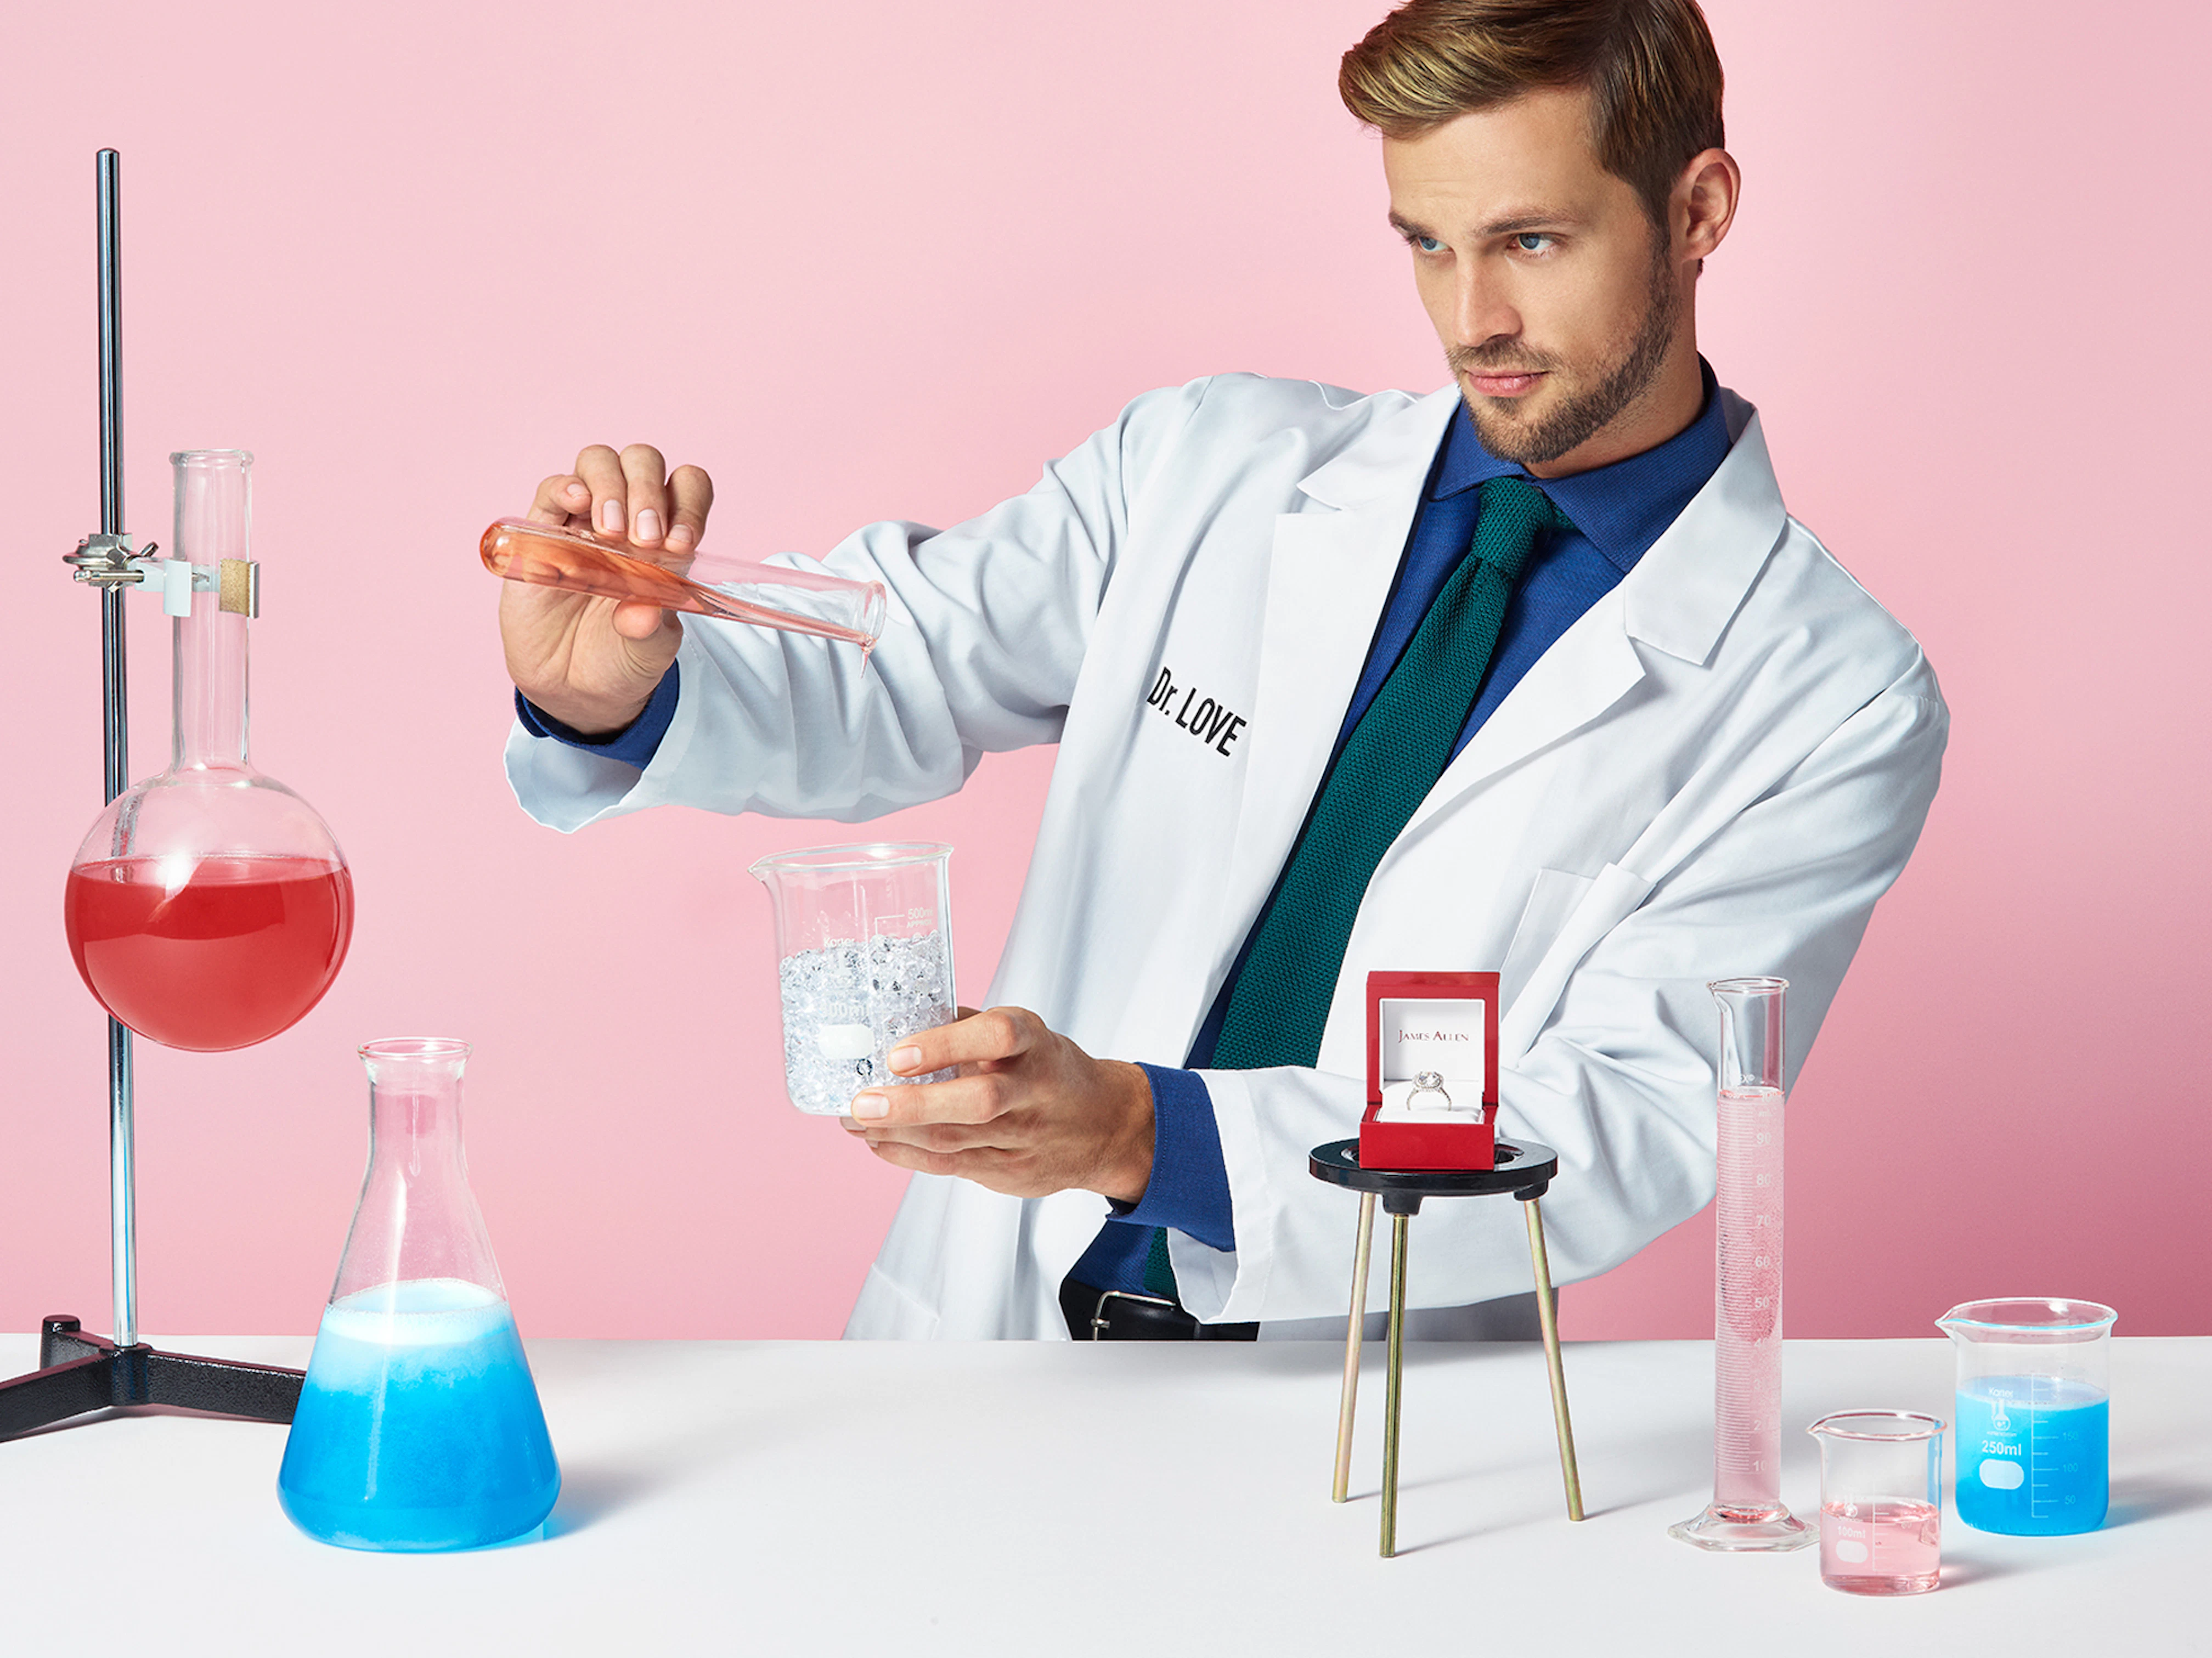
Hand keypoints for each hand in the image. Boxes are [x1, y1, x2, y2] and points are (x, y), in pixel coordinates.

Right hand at [498, 443, 715, 734]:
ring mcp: (583, 521)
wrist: (573, 689)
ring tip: (609, 534)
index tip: (680, 544)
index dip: (689, 503)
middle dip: (648, 491)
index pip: (687, 488)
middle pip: (642, 462)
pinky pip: (552, 489)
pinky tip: (577, 502)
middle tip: (643, 541)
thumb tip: (645, 609)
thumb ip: (651, 631)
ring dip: (611, 486)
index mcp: (667, 538)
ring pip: (599, 462)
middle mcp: (628, 519)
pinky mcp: (542, 533)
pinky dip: (565, 486)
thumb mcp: (649, 651)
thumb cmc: (622, 659)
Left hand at [846, 1006, 1154, 1203]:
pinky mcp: (1010, 1171)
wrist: (1105, 1126)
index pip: (996, 1036)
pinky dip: (908, 1155)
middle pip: (976, 1101)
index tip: (899, 1054)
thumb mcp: (1026, 1034)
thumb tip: (902, 1016)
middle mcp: (1034, 1090)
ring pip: (956, 1140)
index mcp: (1036, 1044)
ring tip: (855, 1119)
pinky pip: (951, 1165)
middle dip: (912, 1105)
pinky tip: (878, 1142)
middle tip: (862, 1102)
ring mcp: (1024, 1136)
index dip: (945, 1045)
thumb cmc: (1051, 1070)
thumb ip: (970, 1027)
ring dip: (896, 1132)